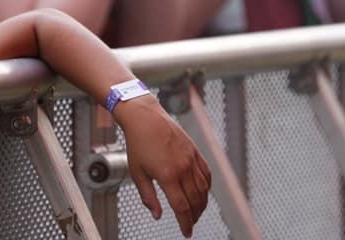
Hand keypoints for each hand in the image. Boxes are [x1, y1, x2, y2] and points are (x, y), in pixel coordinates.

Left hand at [114, 97, 210, 237]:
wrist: (145, 117)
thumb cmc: (137, 143)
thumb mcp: (137, 172)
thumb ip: (148, 196)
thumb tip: (157, 215)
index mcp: (167, 175)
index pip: (182, 207)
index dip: (185, 223)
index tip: (186, 233)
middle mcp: (183, 168)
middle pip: (195, 201)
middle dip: (194, 216)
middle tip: (190, 224)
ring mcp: (191, 159)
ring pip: (204, 189)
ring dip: (202, 204)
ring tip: (196, 212)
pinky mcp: (195, 151)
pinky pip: (207, 174)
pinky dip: (207, 187)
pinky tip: (203, 193)